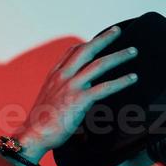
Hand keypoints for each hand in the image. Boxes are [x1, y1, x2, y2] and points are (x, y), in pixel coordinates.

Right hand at [12, 24, 140, 160]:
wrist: (33, 135)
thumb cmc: (41, 123)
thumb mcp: (48, 100)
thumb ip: (62, 93)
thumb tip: (78, 96)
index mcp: (54, 75)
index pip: (72, 52)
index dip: (87, 43)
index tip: (99, 38)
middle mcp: (63, 76)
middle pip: (86, 50)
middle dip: (104, 38)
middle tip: (118, 31)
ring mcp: (71, 86)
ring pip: (99, 65)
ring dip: (118, 56)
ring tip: (133, 51)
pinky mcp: (79, 100)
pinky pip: (104, 87)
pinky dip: (121, 81)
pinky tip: (132, 78)